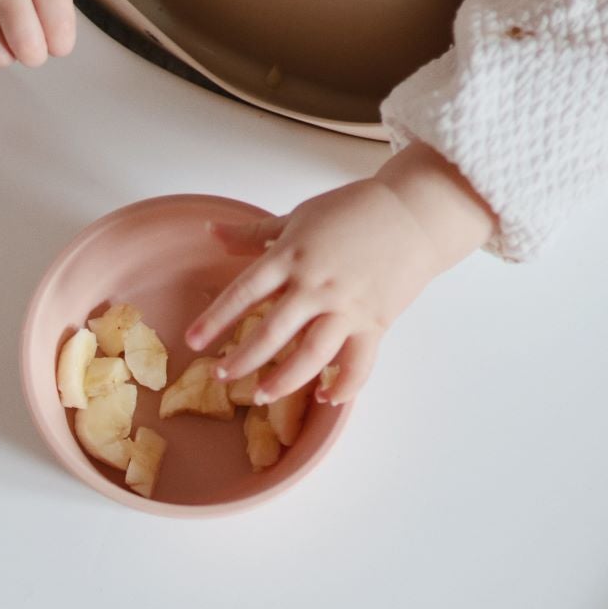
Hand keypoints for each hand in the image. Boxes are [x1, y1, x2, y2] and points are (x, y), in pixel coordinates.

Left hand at [184, 146, 496, 406]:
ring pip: (311, 355)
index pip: (244, 293)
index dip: (215, 319)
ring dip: (284, 380)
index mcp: (292, 256)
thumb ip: (253, 233)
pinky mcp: (375, 322)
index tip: (193, 341)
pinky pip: (359, 363)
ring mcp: (347, 307)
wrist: (414, 213)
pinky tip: (325, 398)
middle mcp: (316, 286)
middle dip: (243, 359)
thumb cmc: (354, 210)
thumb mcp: (298, 216)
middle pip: (271, 332)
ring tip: (261, 395)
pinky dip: (345, 386)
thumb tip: (211, 232)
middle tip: (220, 376)